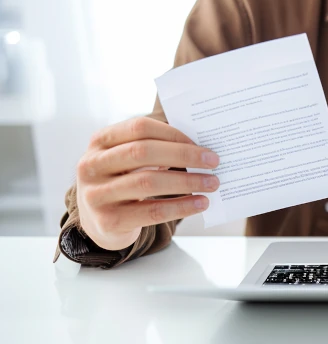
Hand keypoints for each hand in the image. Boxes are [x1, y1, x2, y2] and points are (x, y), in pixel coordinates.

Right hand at [76, 117, 219, 250]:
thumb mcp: (128, 160)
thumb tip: (201, 148)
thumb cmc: (124, 181)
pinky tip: (201, 203)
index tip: (202, 144)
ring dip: (187, 181)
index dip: (173, 134)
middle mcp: (91, 166)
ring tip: (212, 183)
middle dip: (183, 156)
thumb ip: (154, 148)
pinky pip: (152, 211)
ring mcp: (96, 194)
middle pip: (142, 152)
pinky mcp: (108, 221)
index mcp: (100, 142)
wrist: (99, 222)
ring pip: (148, 182)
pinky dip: (181, 206)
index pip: (139, 128)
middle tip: (214, 162)